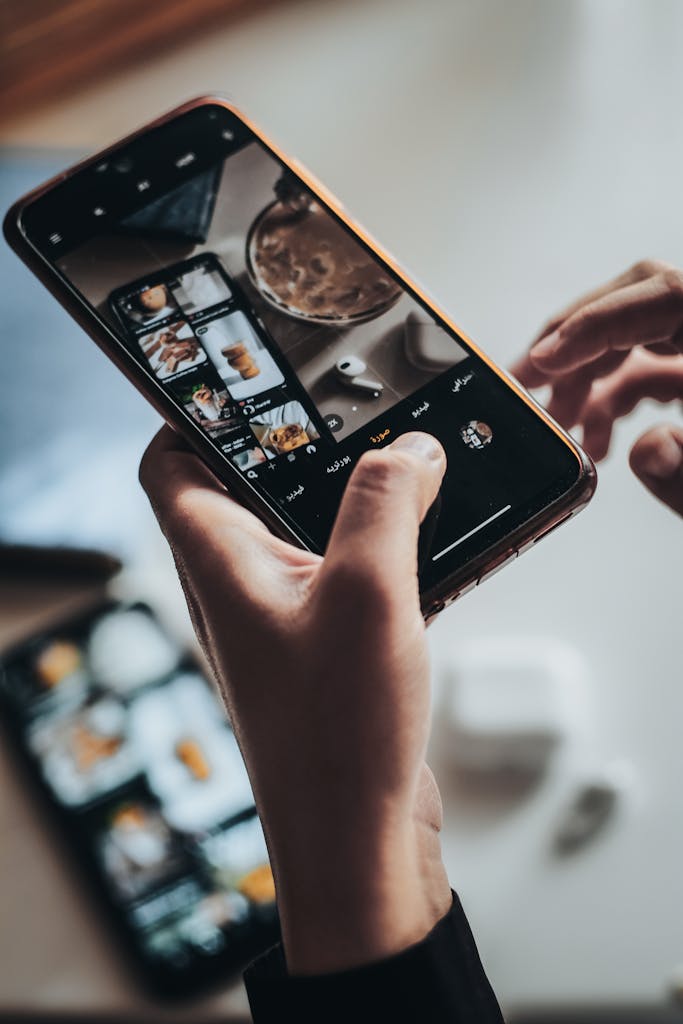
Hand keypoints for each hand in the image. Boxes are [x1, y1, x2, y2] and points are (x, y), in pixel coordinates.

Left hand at [140, 429, 451, 974]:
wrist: (357, 841)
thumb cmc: (337, 732)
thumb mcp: (367, 590)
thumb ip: (386, 503)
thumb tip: (411, 450)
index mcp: (218, 561)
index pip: (169, 463)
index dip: (193, 414)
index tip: (243, 379)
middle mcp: (236, 586)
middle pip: (241, 489)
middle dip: (291, 448)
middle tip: (347, 413)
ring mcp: (279, 620)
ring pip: (300, 533)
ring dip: (344, 500)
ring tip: (400, 465)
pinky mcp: (322, 650)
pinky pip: (341, 578)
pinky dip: (376, 552)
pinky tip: (427, 547)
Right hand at [511, 260, 682, 515]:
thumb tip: (649, 452)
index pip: (663, 295)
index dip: (594, 325)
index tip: (541, 364)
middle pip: (636, 303)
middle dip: (573, 346)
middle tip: (524, 383)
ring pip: (637, 335)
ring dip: (587, 377)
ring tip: (557, 423)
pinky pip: (651, 364)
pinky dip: (612, 396)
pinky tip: (595, 437)